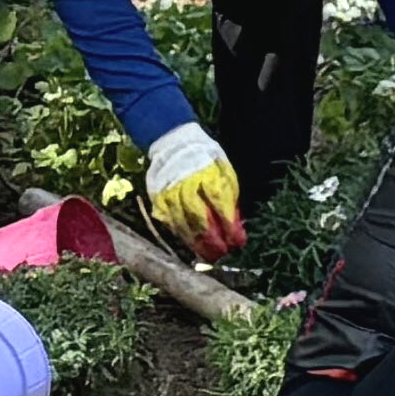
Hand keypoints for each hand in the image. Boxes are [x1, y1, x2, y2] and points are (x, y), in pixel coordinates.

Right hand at [140, 123, 244, 261]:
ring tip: (206, 255)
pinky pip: (167, 219)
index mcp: (208, 174)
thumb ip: (229, 193)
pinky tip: (188, 242)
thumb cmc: (205, 156)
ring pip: (182, 223)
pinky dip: (178, 232)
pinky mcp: (157, 196)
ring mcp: (170, 191)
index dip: (229, 226)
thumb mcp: (223, 168)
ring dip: (195, 242)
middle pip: (200, 218)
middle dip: (212, 240)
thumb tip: (236, 221)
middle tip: (221, 254)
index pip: (220, 204)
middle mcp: (187, 184)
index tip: (237, 242)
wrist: (173, 140)